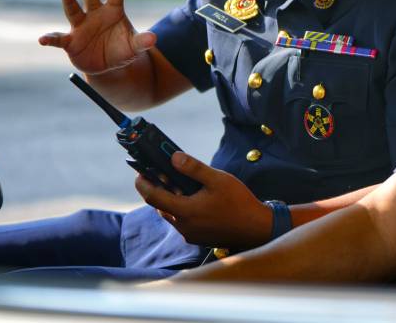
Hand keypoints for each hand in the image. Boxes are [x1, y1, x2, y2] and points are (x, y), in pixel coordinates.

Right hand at [38, 0, 155, 73]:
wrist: (108, 66)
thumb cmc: (122, 50)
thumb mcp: (134, 47)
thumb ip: (142, 42)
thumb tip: (153, 40)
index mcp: (113, 10)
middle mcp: (94, 13)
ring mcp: (81, 26)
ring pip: (73, 10)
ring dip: (69, 1)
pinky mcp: (70, 41)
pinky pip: (58, 38)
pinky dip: (50, 39)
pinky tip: (43, 40)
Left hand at [135, 152, 272, 249]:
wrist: (256, 229)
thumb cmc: (239, 202)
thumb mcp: (218, 179)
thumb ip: (194, 168)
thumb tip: (173, 157)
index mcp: (185, 211)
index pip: (153, 197)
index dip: (143, 184)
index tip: (139, 172)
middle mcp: (183, 226)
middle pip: (160, 206)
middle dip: (157, 189)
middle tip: (159, 174)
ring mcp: (190, 234)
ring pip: (171, 215)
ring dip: (170, 200)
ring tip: (178, 184)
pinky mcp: (197, 238)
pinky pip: (181, 222)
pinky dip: (181, 209)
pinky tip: (193, 198)